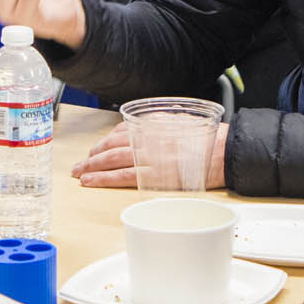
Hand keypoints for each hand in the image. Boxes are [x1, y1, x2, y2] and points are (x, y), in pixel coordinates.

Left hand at [72, 120, 228, 189]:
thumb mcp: (180, 122)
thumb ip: (158, 125)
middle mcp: (146, 138)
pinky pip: (122, 176)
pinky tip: (91, 181)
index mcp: (152, 124)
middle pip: (110, 146)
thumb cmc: (208, 137)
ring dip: (91, 167)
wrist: (224, 150)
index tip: (95, 148)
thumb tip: (143, 129)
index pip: (119, 131)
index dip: (103, 141)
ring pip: (111, 160)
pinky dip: (103, 178)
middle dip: (92, 155)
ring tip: (79, 173)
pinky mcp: (154, 175)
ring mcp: (149, 157)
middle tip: (79, 163)